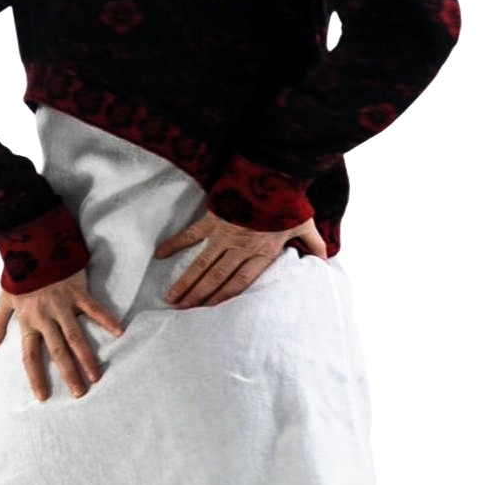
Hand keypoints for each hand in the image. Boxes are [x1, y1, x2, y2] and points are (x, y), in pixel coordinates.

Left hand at [0, 267, 124, 401]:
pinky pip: (94, 309)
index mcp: (28, 322)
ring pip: (76, 337)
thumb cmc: (19, 274)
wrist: (31, 246)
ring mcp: (62, 306)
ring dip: (87, 358)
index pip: (31, 356)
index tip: (43, 397)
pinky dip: (106, 320)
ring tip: (96, 376)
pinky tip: (119, 332)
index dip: (36, 377)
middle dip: (68, 374)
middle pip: (57, 352)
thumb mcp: (4, 298)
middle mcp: (45, 318)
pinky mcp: (77, 293)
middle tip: (79, 393)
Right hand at [155, 210, 327, 308]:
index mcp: (262, 253)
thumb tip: (325, 260)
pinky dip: (175, 244)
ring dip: (186, 282)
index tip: (211, 313)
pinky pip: (190, 234)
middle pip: (217, 279)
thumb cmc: (291, 199)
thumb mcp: (306, 224)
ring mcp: (225, 234)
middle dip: (199, 298)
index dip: (224, 300)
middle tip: (182, 314)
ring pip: (202, 264)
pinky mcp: (213, 218)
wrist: (275, 171)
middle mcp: (241, 248)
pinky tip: (160, 255)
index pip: (241, 284)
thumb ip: (314, 245)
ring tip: (171, 298)